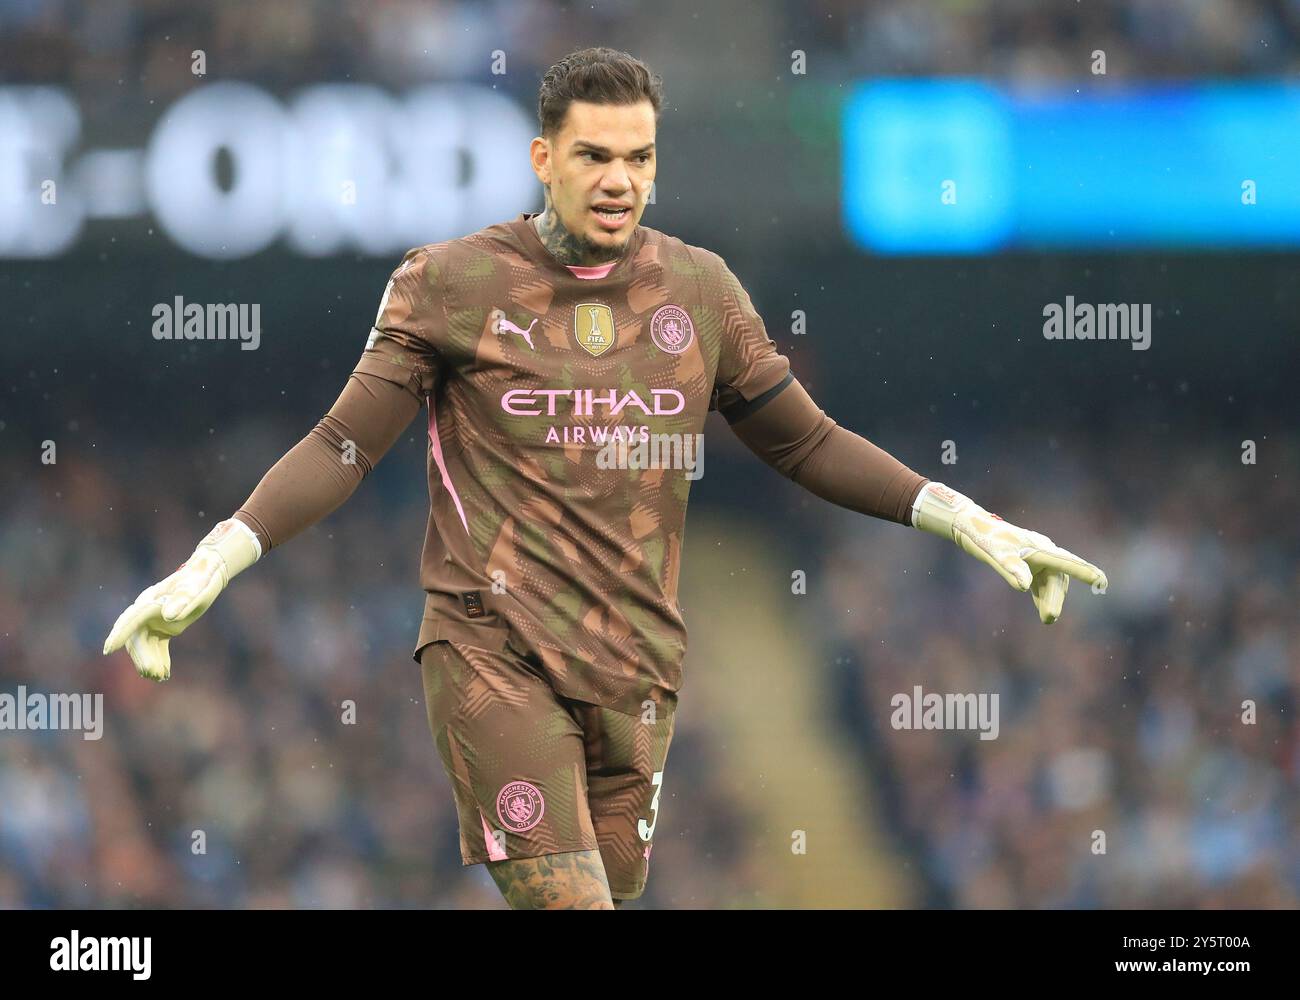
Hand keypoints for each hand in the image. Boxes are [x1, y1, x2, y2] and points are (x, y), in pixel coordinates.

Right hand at [103, 519, 260, 679]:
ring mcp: (153, 620)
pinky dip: (159, 659)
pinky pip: (156, 646)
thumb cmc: (200, 579)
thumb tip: (167, 615)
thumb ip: (182, 601)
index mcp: (150, 601)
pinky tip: (165, 674)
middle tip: (153, 674)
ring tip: (160, 677)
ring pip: (145, 645)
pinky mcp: (163, 628)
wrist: (208, 574)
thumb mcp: (195, 590)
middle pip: (136, 637)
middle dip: (142, 657)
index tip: (108, 649)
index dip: (120, 634)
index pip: (131, 619)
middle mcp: (147, 611)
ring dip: (150, 661)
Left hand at [912, 483, 1107, 623]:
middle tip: (1048, 618)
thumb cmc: (985, 539)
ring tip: (1047, 618)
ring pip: (1051, 580)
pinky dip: (1042, 593)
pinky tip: (1042, 607)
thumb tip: (1024, 587)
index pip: (1066, 562)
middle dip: (1056, 598)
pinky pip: (1042, 579)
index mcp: (1040, 548)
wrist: (971, 526)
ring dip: (1050, 598)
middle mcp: (1043, 550)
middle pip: (1058, 577)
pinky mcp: (1028, 560)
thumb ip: (1012, 569)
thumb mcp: (997, 555)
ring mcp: (1037, 555)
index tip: (1102, 580)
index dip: (1084, 572)